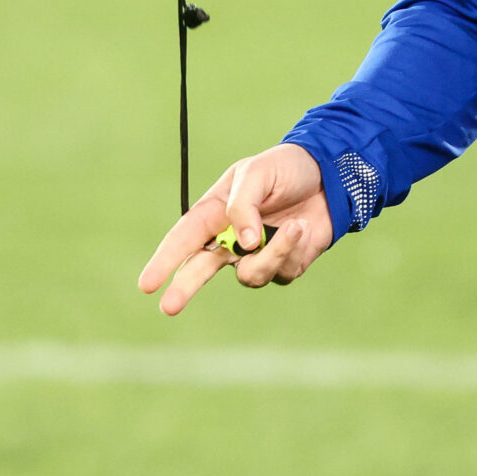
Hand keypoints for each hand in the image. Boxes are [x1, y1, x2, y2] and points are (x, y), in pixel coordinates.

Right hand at [136, 144, 334, 315]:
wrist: (329, 177)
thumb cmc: (285, 169)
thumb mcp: (257, 173)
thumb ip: (243, 205)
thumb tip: (243, 244)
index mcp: (214, 212)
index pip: (183, 239)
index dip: (164, 262)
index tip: (147, 285)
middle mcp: (230, 238)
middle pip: (200, 270)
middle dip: (184, 288)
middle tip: (168, 307)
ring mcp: (256, 255)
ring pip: (250, 274)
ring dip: (272, 254)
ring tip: (296, 225)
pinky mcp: (283, 265)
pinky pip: (281, 272)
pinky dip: (293, 249)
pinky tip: (304, 228)